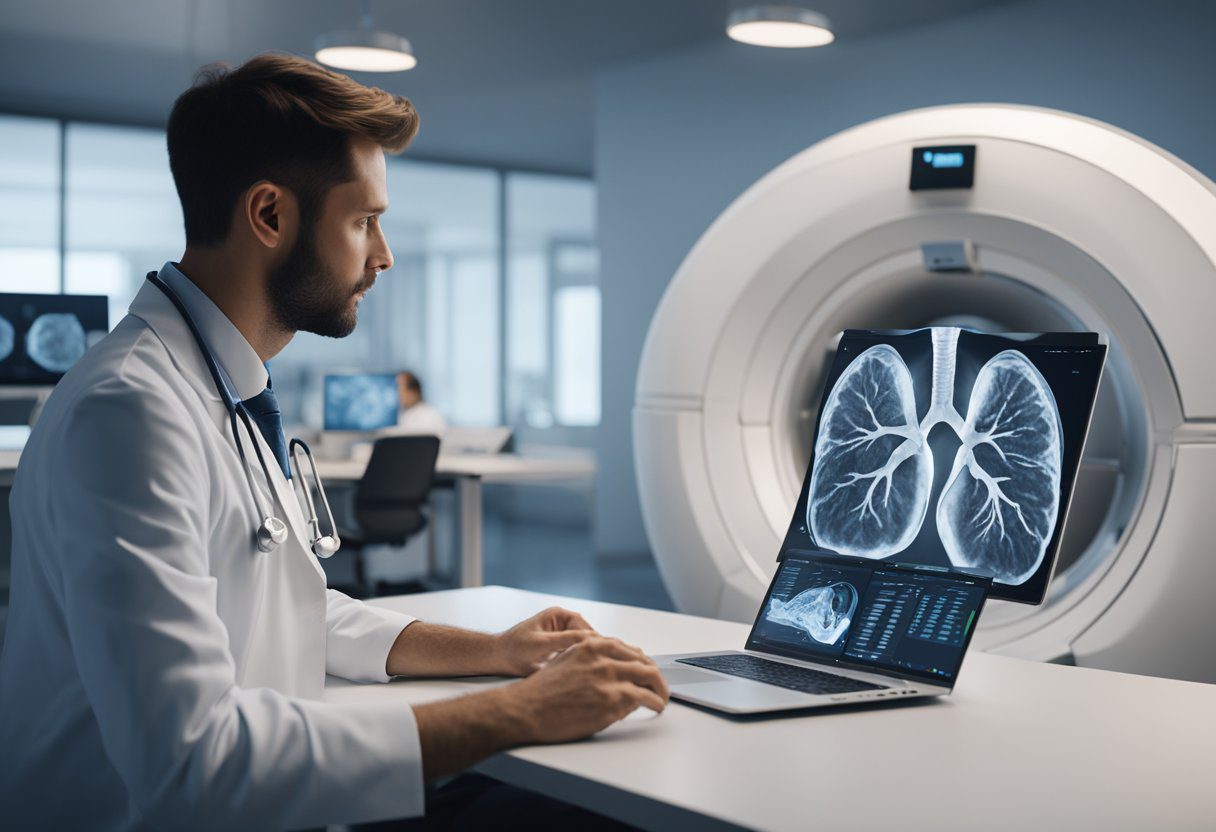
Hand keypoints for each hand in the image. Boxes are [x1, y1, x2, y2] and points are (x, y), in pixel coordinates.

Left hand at [494, 606, 596, 676]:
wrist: (500, 658)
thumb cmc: (514, 649)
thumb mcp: (541, 644)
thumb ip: (564, 640)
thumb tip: (589, 640)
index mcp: (560, 615)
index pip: (587, 629)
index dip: (596, 646)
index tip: (602, 661)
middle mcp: (565, 622)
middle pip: (590, 639)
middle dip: (594, 653)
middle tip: (599, 671)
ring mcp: (564, 635)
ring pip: (585, 648)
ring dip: (588, 659)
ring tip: (592, 673)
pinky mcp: (562, 649)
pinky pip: (578, 655)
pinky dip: (581, 663)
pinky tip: (580, 674)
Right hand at [497, 636, 669, 743]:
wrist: (526, 709)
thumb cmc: (541, 690)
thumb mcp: (566, 661)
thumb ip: (591, 661)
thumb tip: (613, 669)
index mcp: (591, 644)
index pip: (629, 649)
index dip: (642, 661)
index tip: (647, 670)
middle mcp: (603, 657)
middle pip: (643, 661)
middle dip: (655, 675)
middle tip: (660, 685)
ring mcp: (609, 677)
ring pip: (649, 677)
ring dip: (660, 688)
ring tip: (662, 698)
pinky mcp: (611, 699)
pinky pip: (644, 698)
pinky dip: (655, 702)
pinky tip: (656, 707)